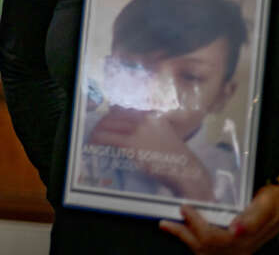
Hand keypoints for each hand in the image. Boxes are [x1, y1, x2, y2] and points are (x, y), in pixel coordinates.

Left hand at [89, 108, 214, 200]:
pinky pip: (108, 137)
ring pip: (109, 124)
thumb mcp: (165, 135)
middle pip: (115, 115)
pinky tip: (94, 143)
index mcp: (152, 115)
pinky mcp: (131, 143)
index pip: (125, 109)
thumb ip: (150, 128)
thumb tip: (132, 130)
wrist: (184, 168)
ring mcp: (137, 130)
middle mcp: (144, 119)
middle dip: (104, 122)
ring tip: (94, 137)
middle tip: (98, 130)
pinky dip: (98, 139)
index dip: (112, 115)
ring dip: (98, 130)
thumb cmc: (176, 157)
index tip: (107, 121)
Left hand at [159, 184, 278, 253]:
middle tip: (178, 210)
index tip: (185, 209)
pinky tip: (178, 229)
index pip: (220, 237)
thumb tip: (236, 229)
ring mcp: (235, 250)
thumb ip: (256, 215)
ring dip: (184, 236)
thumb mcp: (272, 202)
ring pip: (204, 250)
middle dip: (187, 230)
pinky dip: (190, 239)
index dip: (198, 224)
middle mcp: (241, 247)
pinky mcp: (229, 249)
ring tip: (166, 224)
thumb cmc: (276, 200)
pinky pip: (205, 249)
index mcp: (249, 236)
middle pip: (208, 245)